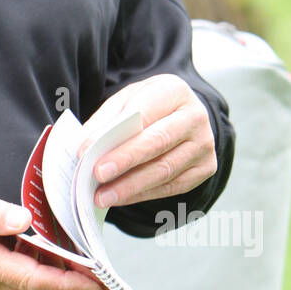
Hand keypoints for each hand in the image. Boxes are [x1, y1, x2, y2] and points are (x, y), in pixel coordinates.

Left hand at [79, 74, 216, 209]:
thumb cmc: (151, 106)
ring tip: (102, 196)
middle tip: (97, 175)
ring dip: (129, 186)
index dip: (114, 133)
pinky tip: (121, 198)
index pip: (142, 114)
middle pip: (157, 142)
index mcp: (175, 91)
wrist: (183, 115)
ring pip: (164, 170)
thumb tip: (85, 146)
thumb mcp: (128, 99)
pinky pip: (170, 187)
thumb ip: (108, 119)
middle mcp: (195, 118)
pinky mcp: (205, 169)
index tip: (86, 150)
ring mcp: (203, 145)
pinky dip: (142, 194)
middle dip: (124, 160)